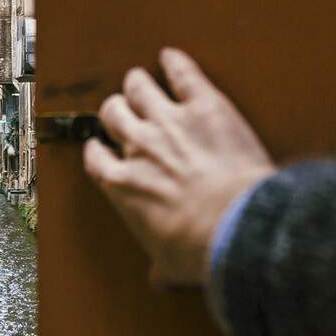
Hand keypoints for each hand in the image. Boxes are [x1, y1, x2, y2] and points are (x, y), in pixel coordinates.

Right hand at [82, 48, 274, 288]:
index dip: (100, 150)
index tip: (104, 149)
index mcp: (122, 185)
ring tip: (141, 81)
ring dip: (138, 83)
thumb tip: (161, 279)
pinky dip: (176, 62)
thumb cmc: (201, 247)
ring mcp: (169, 122)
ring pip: (139, 87)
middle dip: (116, 111)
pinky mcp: (203, 105)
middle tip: (123, 112)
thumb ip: (161, 265)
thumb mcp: (172, 265)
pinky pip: (182, 73)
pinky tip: (172, 57)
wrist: (238, 225)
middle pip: (113, 114)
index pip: (97, 157)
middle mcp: (138, 147)